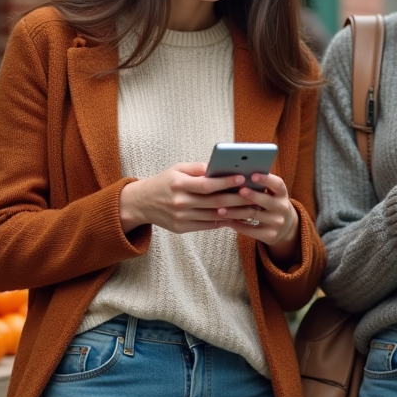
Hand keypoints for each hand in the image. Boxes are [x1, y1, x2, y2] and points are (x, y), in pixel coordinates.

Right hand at [118, 164, 299, 262]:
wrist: (141, 203)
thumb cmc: (163, 182)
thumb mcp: (177, 169)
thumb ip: (198, 168)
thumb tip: (220, 168)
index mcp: (179, 184)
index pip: (207, 185)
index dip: (226, 182)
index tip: (243, 178)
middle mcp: (180, 202)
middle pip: (215, 203)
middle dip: (237, 199)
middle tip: (255, 196)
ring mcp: (181, 217)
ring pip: (214, 216)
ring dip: (235, 213)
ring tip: (252, 208)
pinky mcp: (182, 228)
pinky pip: (207, 225)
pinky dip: (224, 222)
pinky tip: (237, 217)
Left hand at [218, 172, 300, 263]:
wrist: (285, 227)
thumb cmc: (271, 204)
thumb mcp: (272, 194)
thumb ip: (260, 185)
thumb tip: (237, 174)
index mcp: (282, 193)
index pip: (277, 184)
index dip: (265, 179)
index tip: (252, 175)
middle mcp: (282, 207)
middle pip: (265, 200)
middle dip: (251, 195)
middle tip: (238, 190)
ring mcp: (277, 222)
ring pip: (253, 215)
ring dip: (235, 211)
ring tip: (220, 208)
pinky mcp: (270, 235)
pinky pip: (250, 230)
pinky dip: (237, 224)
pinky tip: (226, 220)